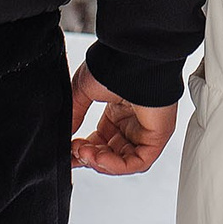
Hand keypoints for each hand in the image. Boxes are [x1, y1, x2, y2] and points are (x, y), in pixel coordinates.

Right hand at [68, 59, 178, 175]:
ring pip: (124, 162)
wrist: (134, 57)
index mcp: (118, 112)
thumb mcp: (83, 91)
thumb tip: (65, 137)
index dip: (84, 151)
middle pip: (110, 155)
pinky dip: (116, 166)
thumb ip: (74, 115)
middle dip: (89, 158)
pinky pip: (138, 162)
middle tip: (74, 152)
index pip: (100, 142)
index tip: (68, 151)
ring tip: (85, 154)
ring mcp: (146, 130)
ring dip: (101, 163)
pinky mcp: (157, 136)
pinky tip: (99, 158)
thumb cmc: (114, 64)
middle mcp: (133, 123)